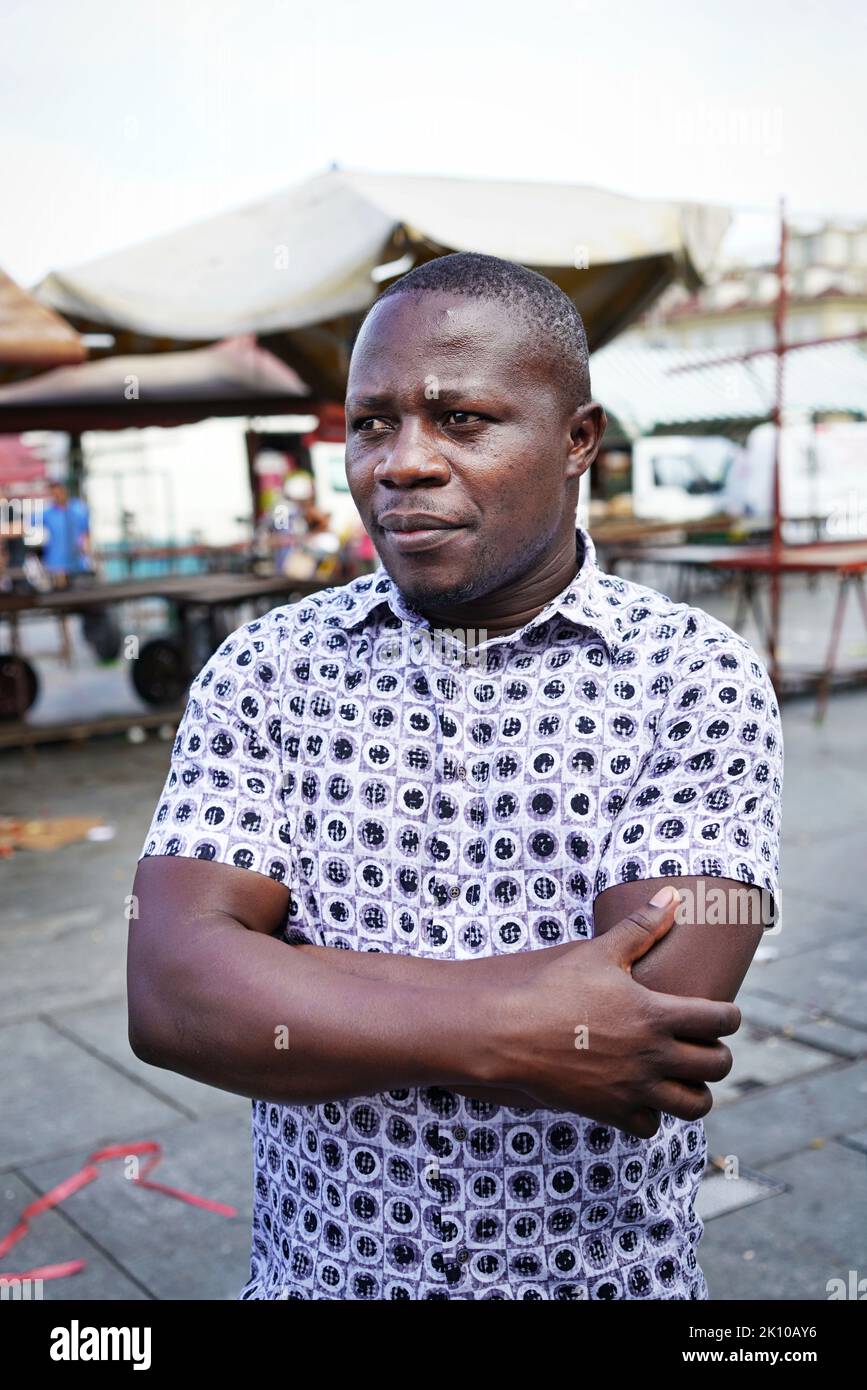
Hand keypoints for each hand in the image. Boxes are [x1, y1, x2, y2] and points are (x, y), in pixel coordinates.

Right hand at [490, 887, 739, 1136]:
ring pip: (695, 1105)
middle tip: (703, 1045)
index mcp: (657, 1014)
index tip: (721, 1013)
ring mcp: (634, 1088)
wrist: (507, 1033)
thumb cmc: (553, 987)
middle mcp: (653, 1055)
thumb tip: (671, 895)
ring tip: (683, 1076)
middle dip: (718, 1054)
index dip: (730, 1016)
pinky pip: (652, 1126)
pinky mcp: (611, 1111)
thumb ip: (640, 927)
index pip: (722, 1020)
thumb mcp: (598, 952)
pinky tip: (643, 1095)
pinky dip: (653, 1115)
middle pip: (717, 1065)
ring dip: (696, 1091)